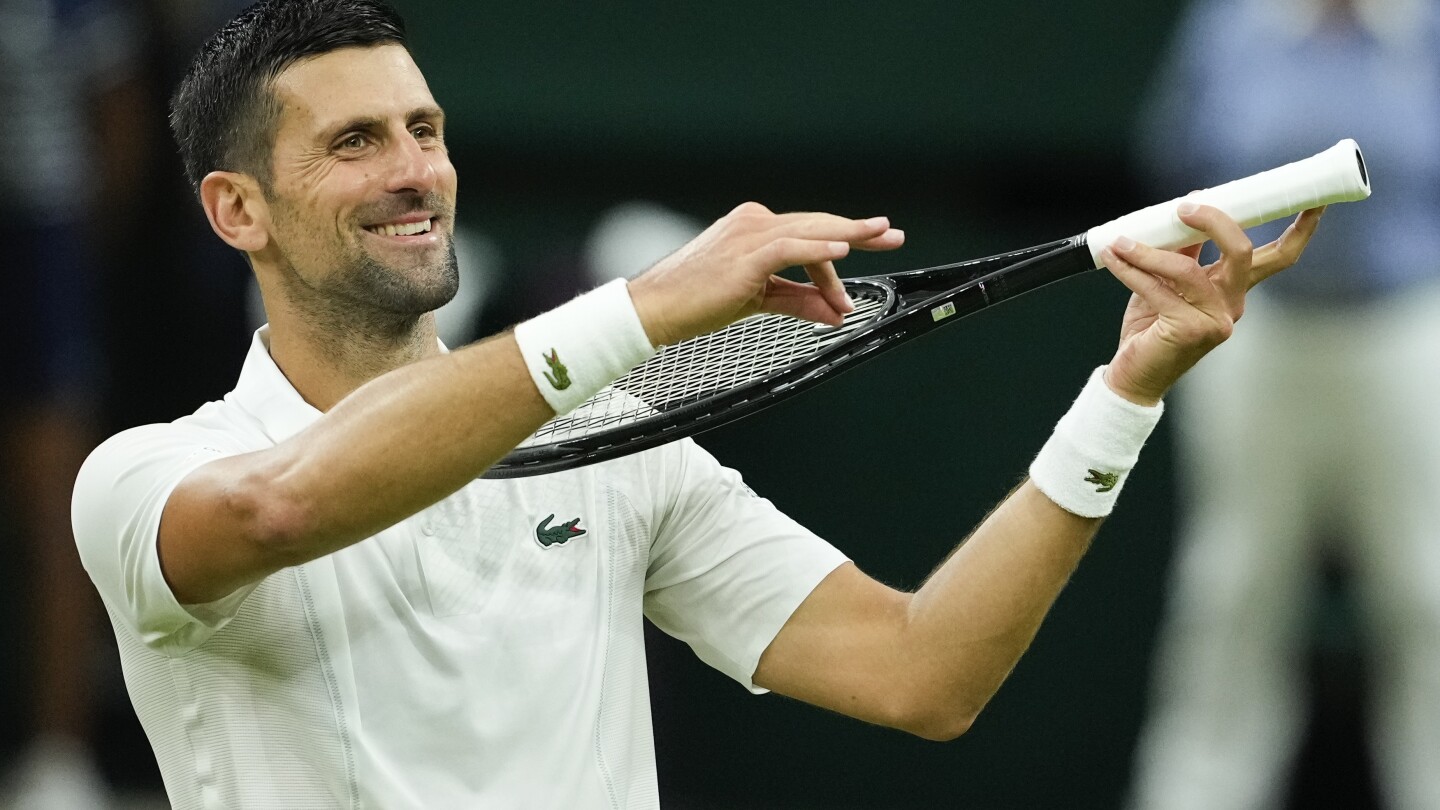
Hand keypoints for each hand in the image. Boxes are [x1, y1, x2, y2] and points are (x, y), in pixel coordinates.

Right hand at [626, 202, 904, 346]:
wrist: (655, 309)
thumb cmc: (697, 302)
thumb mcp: (758, 300)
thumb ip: (798, 301)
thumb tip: (835, 311)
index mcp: (754, 229)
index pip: (809, 234)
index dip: (842, 245)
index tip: (872, 248)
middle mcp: (753, 223)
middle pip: (817, 225)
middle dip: (858, 232)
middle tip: (893, 234)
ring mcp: (748, 235)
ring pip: (809, 231)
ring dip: (848, 237)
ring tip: (880, 236)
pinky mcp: (745, 255)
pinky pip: (789, 248)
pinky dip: (818, 251)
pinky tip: (842, 253)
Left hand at [1099, 204, 1324, 404]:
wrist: (1134, 375)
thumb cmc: (1151, 328)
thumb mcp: (1167, 282)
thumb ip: (1180, 251)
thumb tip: (1185, 211)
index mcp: (1235, 290)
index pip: (1278, 257)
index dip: (1300, 229)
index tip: (1315, 199)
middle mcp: (1232, 305)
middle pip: (1241, 252)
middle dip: (1216, 221)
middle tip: (1185, 205)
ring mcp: (1214, 320)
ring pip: (1187, 269)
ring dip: (1149, 251)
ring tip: (1122, 242)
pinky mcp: (1189, 331)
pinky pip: (1157, 289)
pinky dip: (1131, 270)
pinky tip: (1114, 257)